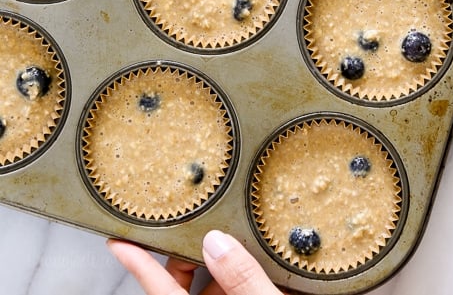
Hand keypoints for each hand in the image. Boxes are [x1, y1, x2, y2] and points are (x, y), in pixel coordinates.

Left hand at [108, 230, 283, 294]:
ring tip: (243, 248)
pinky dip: (240, 288)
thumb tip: (216, 244)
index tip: (118, 243)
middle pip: (185, 290)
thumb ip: (243, 281)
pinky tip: (264, 274)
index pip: (162, 292)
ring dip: (224, 274)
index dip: (139, 265)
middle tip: (196, 232)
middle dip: (190, 260)